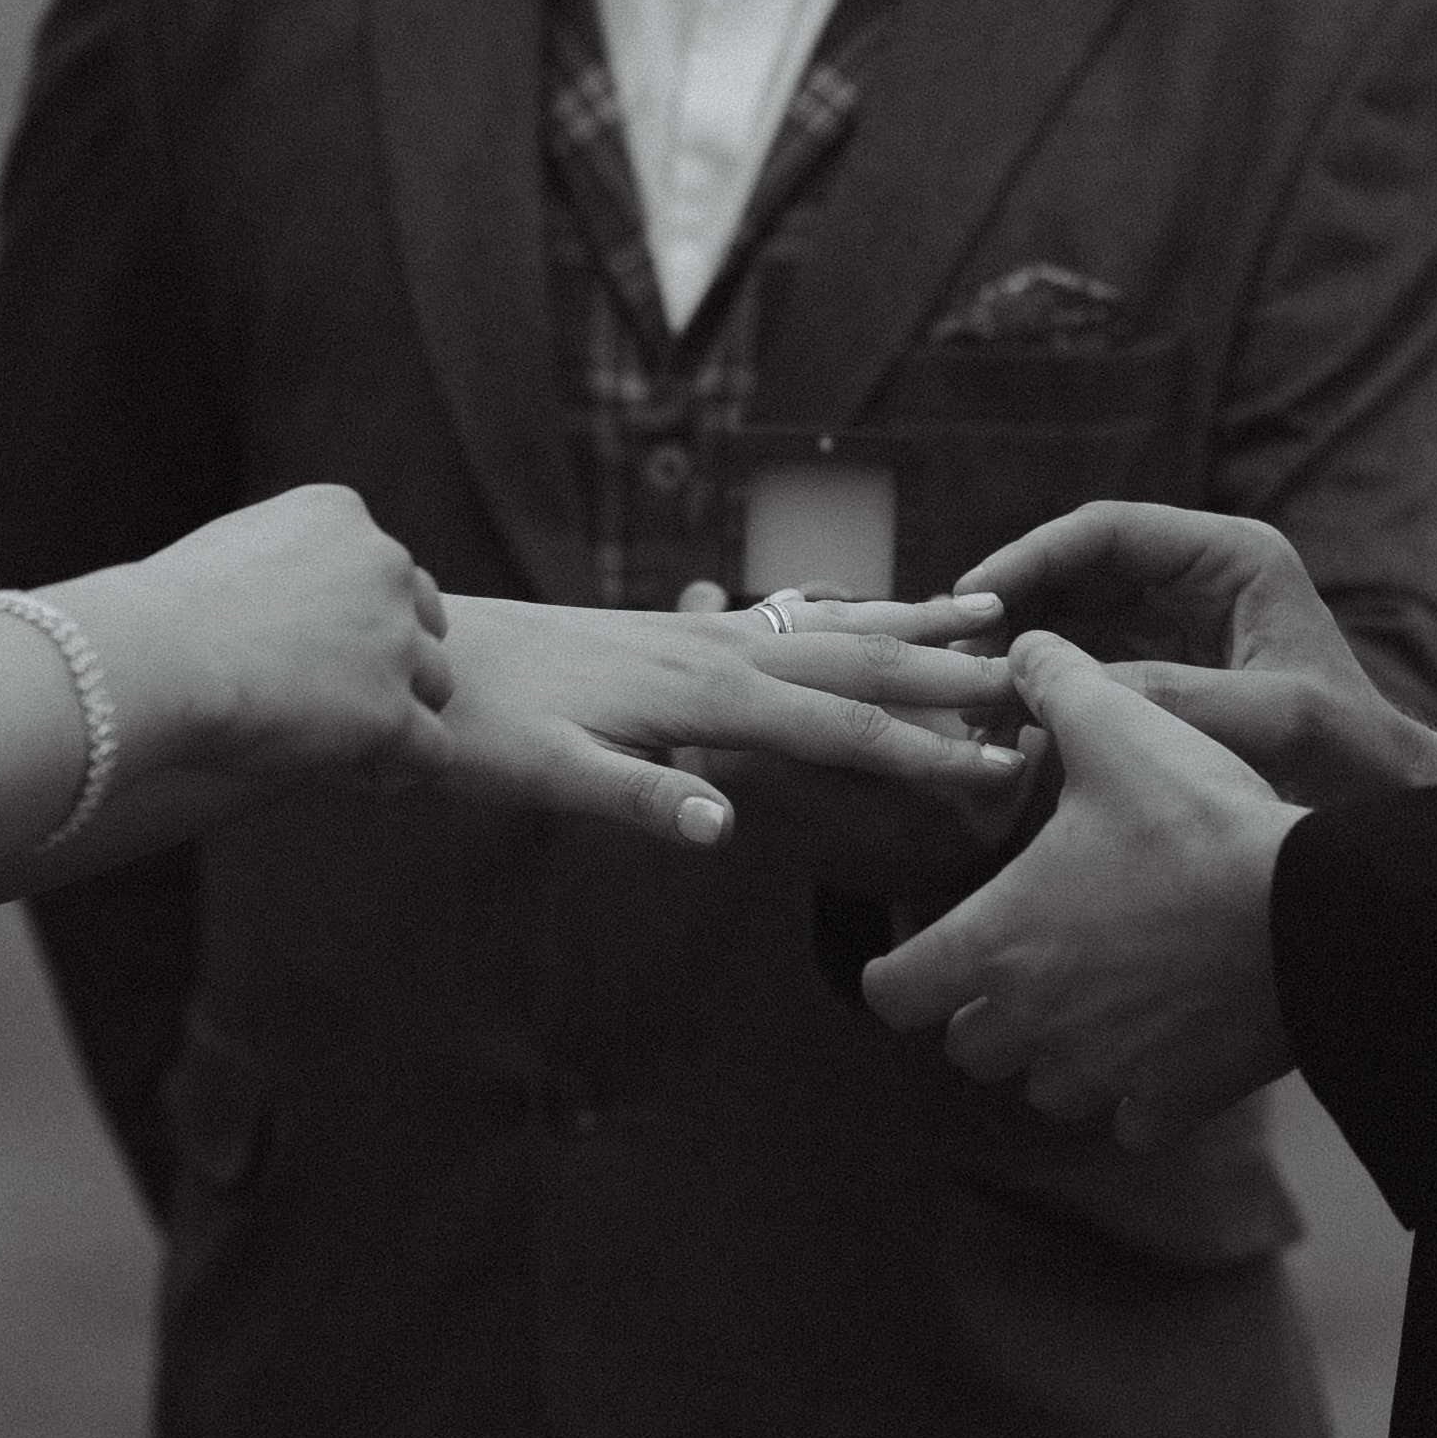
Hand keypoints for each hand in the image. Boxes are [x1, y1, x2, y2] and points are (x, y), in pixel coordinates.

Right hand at [50, 484, 454, 782]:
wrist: (149, 655)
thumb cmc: (155, 612)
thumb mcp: (229, 548)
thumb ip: (281, 562)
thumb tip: (286, 598)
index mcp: (343, 515)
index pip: (381, 569)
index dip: (357, 616)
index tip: (308, 647)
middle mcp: (383, 565)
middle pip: (422, 620)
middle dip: (391, 658)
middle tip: (332, 696)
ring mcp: (394, 640)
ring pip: (436, 682)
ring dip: (400, 712)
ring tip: (344, 741)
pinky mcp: (391, 711)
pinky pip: (432, 749)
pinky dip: (401, 766)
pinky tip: (358, 774)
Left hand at [436, 591, 1023, 847]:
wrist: (404, 650)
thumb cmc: (466, 725)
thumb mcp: (537, 776)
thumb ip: (636, 798)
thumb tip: (722, 827)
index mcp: (699, 696)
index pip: (839, 728)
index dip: (925, 752)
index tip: (1005, 766)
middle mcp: (710, 650)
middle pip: (855, 661)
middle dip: (947, 672)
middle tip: (1032, 671)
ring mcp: (692, 631)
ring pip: (825, 625)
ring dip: (905, 626)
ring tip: (976, 610)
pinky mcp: (667, 628)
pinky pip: (780, 617)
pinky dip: (837, 612)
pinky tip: (848, 610)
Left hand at [862, 631, 1305, 1151]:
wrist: (1313, 911)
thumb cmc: (1200, 821)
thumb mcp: (1119, 729)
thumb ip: (1055, 685)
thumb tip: (1019, 648)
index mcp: (997, 938)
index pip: (893, 994)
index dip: (899, 972)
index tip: (920, 953)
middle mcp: (1033, 1021)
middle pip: (966, 1046)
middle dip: (980, 1012)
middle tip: (1022, 963)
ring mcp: (1101, 1070)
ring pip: (1042, 1090)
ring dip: (1054, 1054)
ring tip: (1093, 1002)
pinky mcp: (1170, 1103)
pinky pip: (1125, 1123)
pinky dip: (1132, 1095)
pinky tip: (1159, 1047)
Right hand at [957, 502, 1436, 804]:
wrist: (1384, 801)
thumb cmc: (1347, 752)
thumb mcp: (1271, 719)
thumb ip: (1176, 695)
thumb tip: (1070, 684)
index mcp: (1233, 558)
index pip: (1109, 531)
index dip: (1034, 555)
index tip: (977, 592)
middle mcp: (1200, 578)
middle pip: (1080, 566)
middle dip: (1016, 599)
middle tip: (957, 641)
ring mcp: (1180, 622)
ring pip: (1075, 610)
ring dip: (1023, 640)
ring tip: (969, 678)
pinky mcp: (1166, 668)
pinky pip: (1088, 657)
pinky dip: (1045, 678)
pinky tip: (1005, 709)